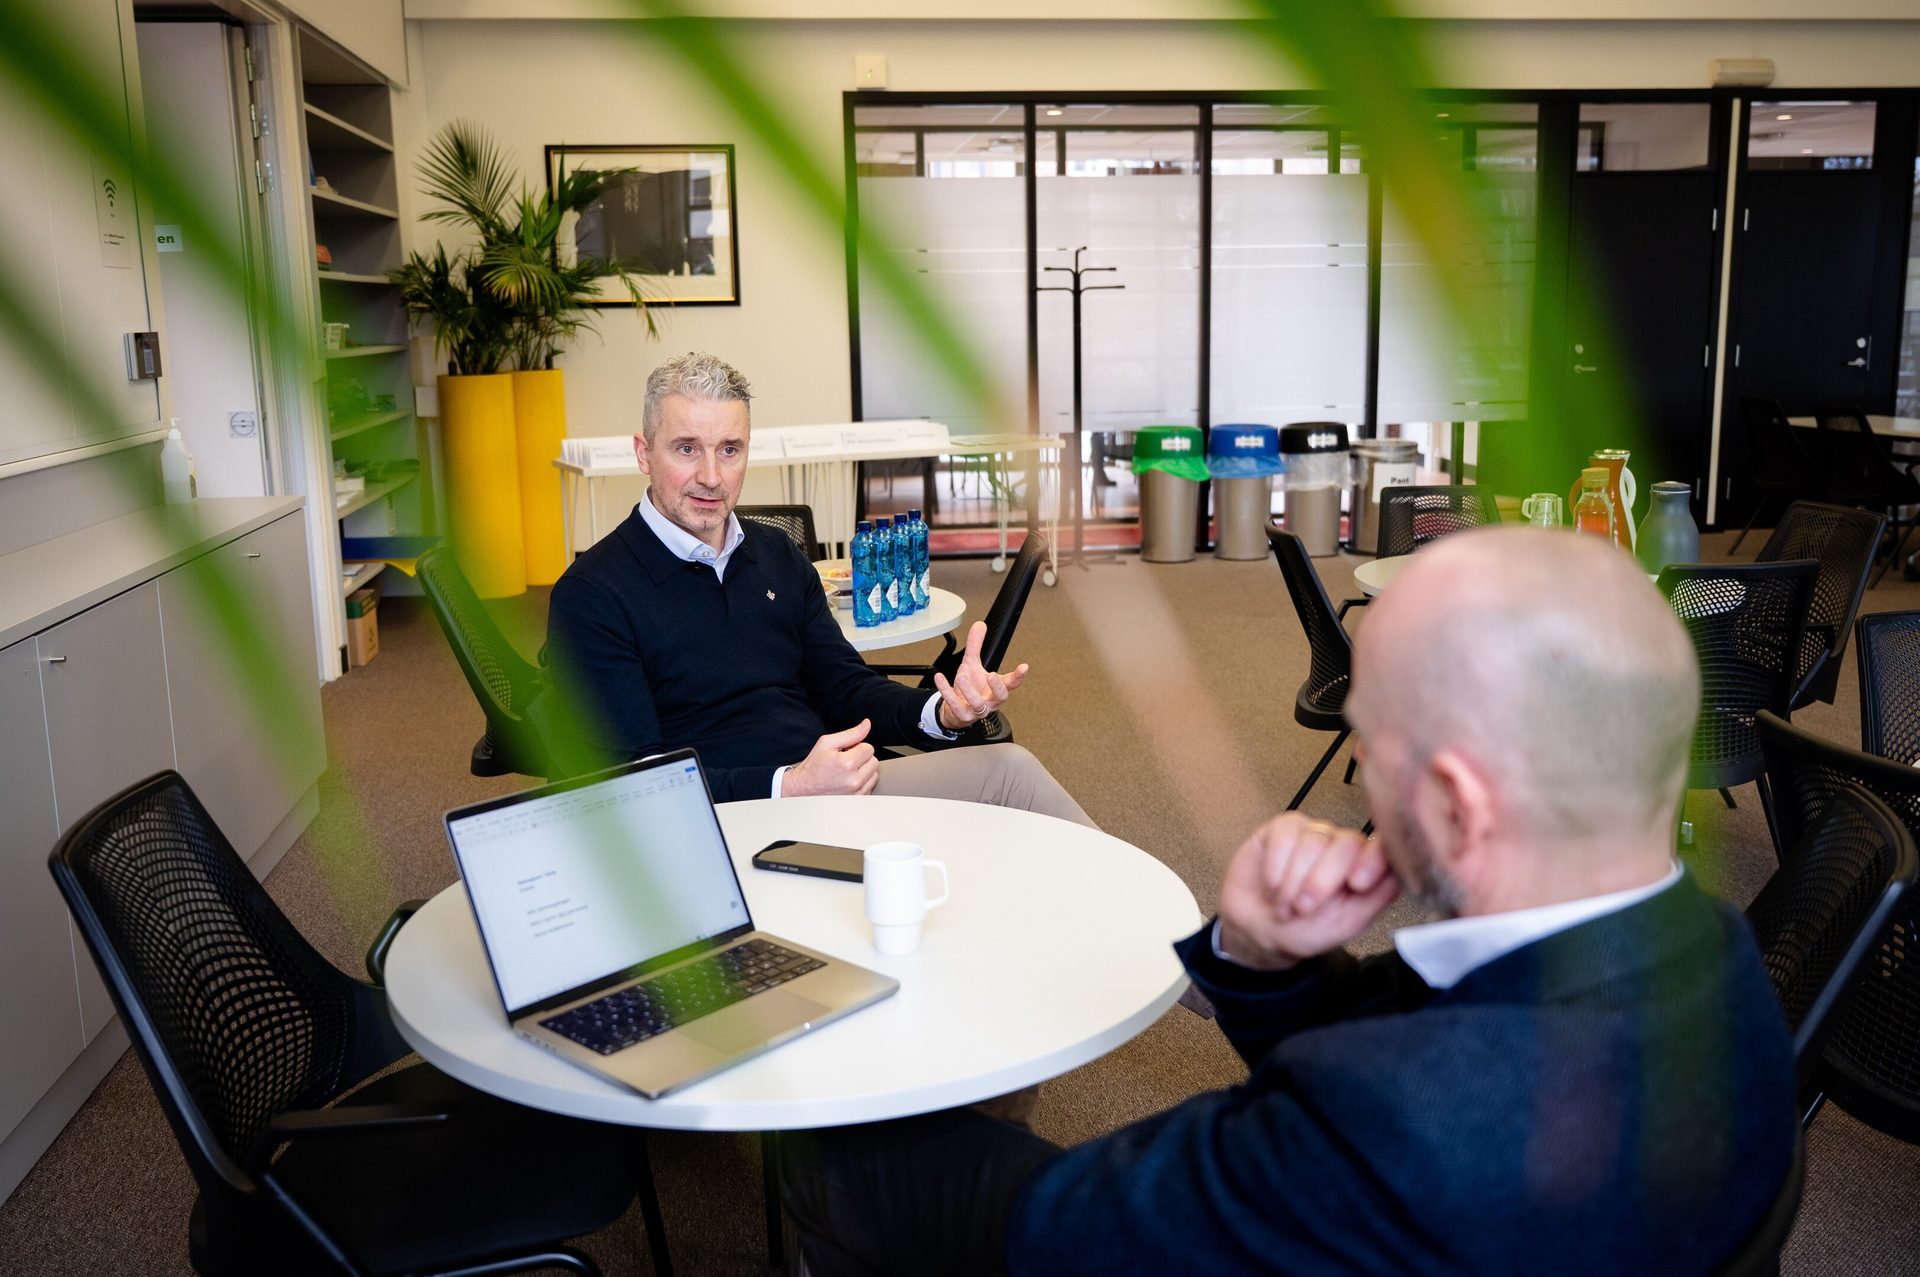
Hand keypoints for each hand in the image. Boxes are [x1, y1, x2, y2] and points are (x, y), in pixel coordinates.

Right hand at [780, 719, 878, 796]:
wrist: (803, 789)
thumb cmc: (814, 766)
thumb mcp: (827, 743)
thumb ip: (850, 734)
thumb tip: (867, 724)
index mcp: (847, 763)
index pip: (868, 748)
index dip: (857, 747)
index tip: (846, 751)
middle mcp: (854, 780)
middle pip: (874, 761)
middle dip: (862, 758)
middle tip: (846, 760)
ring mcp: (857, 792)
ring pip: (874, 774)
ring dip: (864, 770)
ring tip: (847, 771)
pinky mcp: (857, 800)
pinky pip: (870, 786)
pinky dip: (862, 782)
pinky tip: (848, 780)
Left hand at [935, 622, 1028, 731]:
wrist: (955, 710)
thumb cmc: (969, 687)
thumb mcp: (972, 664)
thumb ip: (976, 646)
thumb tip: (980, 625)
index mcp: (996, 689)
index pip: (1011, 683)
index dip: (1019, 676)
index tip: (1024, 667)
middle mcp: (990, 701)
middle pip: (1001, 697)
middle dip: (997, 687)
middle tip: (992, 675)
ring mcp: (977, 710)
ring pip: (978, 704)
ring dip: (969, 690)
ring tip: (962, 676)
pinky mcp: (962, 715)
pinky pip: (955, 705)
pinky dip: (947, 692)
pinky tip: (940, 678)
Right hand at [1215, 814, 1398, 970]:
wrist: (1258, 931)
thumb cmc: (1304, 930)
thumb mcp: (1345, 925)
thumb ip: (1376, 898)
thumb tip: (1400, 874)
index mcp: (1364, 868)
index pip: (1381, 849)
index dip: (1371, 861)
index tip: (1357, 884)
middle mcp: (1341, 847)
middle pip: (1347, 843)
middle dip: (1321, 882)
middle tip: (1304, 909)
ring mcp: (1313, 834)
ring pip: (1313, 841)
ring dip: (1293, 881)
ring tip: (1284, 904)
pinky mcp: (1282, 829)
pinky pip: (1285, 836)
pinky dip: (1276, 867)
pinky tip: (1271, 885)